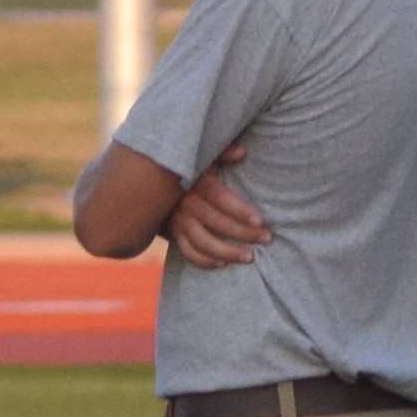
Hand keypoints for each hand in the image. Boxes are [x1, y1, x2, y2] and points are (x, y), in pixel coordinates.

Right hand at [165, 144, 268, 269]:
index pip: (219, 197)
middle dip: (243, 233)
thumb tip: (242, 153)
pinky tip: (223, 263)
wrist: (149, 184)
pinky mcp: (173, 234)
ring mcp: (178, 221)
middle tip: (266, 239)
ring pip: (203, 242)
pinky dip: (205, 260)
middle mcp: (186, 203)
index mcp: (196, 183)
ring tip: (250, 257)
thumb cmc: (187, 170)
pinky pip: (188, 252)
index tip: (260, 221)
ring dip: (227, 252)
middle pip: (216, 222)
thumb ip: (222, 154)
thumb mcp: (202, 158)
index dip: (239, 210)